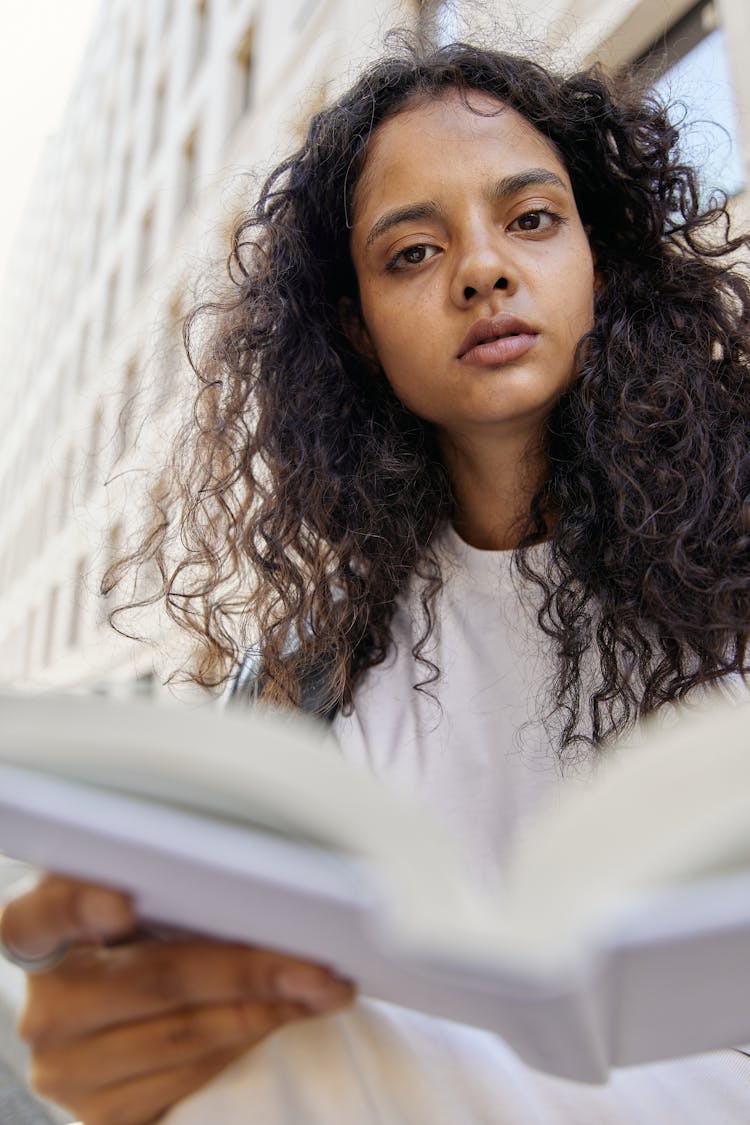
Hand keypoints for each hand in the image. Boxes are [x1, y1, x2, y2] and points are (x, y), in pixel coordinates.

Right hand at [1, 876, 353, 1124]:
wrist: (136, 1006)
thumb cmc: (146, 930)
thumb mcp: (142, 897)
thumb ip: (166, 881)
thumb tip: (253, 877)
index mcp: (38, 930)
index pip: (37, 915)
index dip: (78, 906)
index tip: (123, 903)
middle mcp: (46, 1003)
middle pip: (152, 979)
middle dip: (247, 968)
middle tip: (315, 962)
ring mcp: (68, 1067)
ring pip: (184, 1035)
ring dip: (265, 1009)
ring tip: (322, 986)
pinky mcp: (103, 1114)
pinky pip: (189, 1078)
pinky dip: (247, 1041)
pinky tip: (285, 1015)